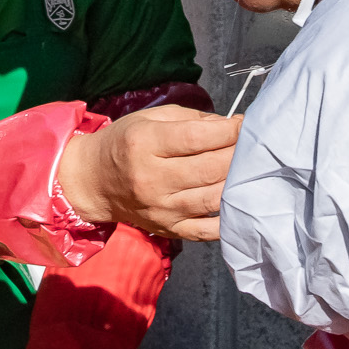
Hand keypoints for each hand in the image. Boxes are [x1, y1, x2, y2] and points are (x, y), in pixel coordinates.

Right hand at [57, 106, 240, 239]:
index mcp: (145, 144)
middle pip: (210, 168)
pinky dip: (230, 218)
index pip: (197, 137)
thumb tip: (231, 125)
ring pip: (213, 197)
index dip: (229, 130)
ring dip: (240, 182)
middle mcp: (152, 178)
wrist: (93, 182)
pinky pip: (207, 230)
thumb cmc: (125, 143)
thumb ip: (192, 119)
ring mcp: (162, 209)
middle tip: (254, 145)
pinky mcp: (169, 229)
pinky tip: (241, 201)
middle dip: (239, 154)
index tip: (246, 124)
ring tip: (253, 169)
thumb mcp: (150, 118)